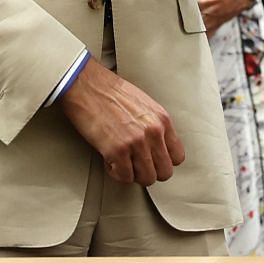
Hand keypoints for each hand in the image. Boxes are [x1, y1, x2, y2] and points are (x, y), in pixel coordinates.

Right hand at [58, 57, 184, 184]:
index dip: (163, 162)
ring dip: (133, 174)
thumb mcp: (143, 104)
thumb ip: (154, 125)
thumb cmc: (109, 92)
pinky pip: (125, 177)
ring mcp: (136, 142)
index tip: (152, 160)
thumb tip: (155, 147)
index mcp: (162, 119)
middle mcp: (153, 132)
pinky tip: (109, 160)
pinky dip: (116, 173)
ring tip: (121, 163)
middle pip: (165, 172)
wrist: (85, 84)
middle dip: (149, 172)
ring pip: (147, 178)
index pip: (177, 156)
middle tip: (135, 166)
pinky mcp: (117, 150)